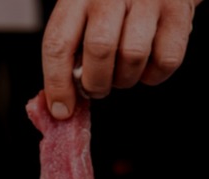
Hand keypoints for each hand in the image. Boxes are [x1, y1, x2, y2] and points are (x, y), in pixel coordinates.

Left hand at [42, 0, 201, 119]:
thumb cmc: (110, 3)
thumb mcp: (82, 14)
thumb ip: (69, 50)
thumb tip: (60, 102)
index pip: (58, 44)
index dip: (57, 83)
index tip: (61, 109)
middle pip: (99, 49)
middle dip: (95, 83)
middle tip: (95, 90)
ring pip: (133, 56)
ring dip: (124, 80)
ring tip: (120, 75)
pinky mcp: (178, 10)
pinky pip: (165, 59)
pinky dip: (153, 75)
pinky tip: (145, 67)